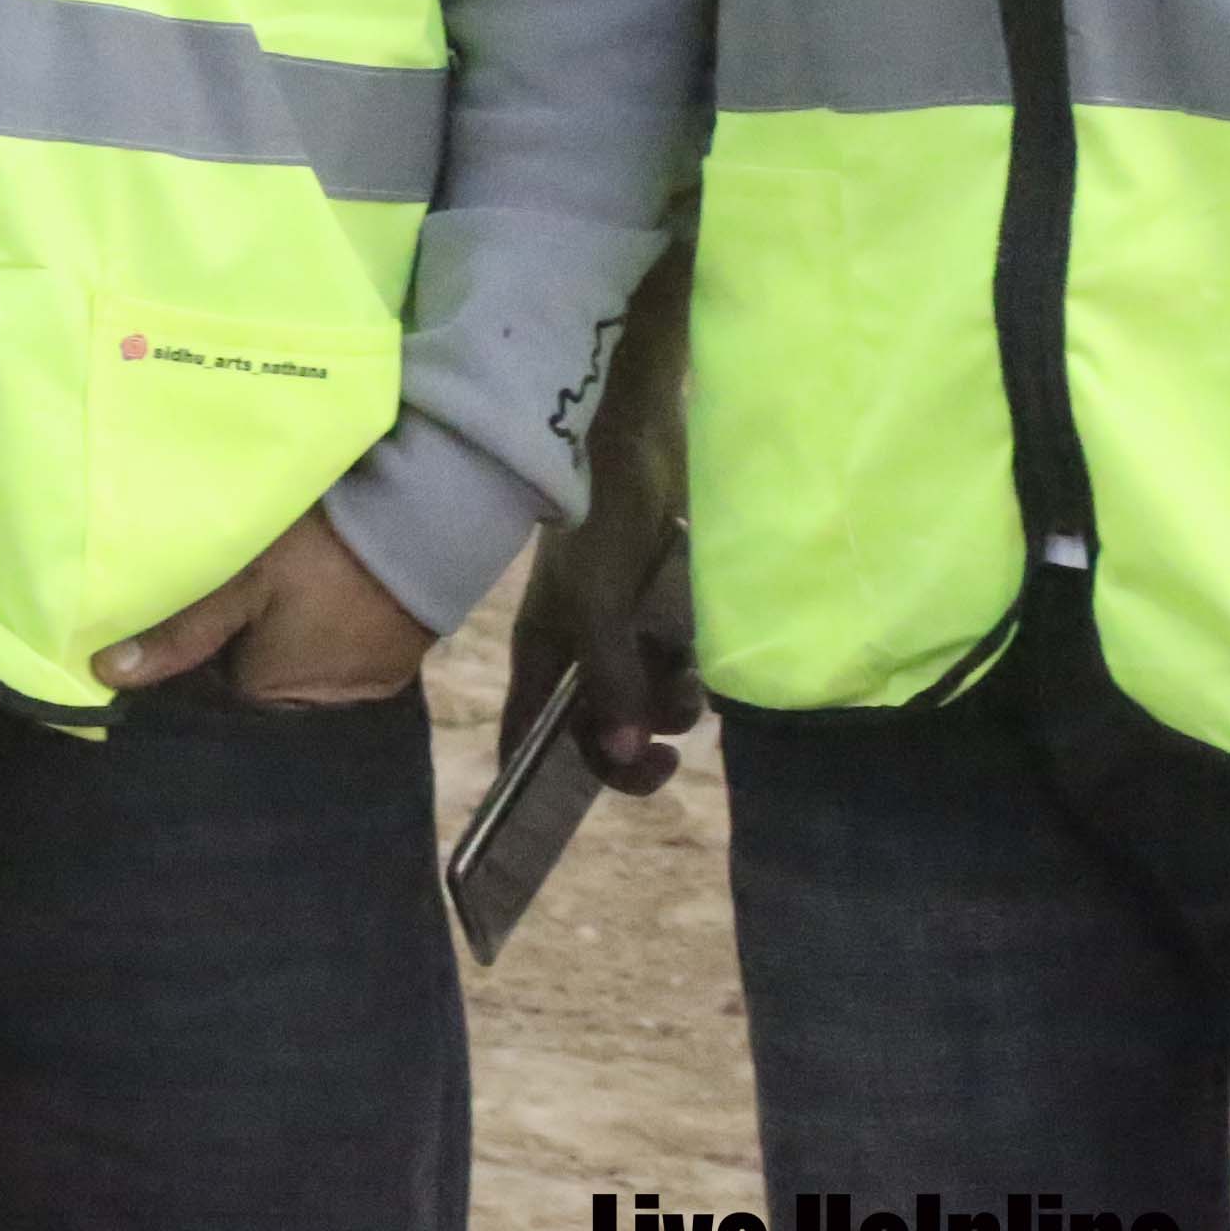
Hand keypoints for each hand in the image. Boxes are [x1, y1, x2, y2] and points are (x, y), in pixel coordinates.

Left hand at [95, 506, 437, 707]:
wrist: (429, 513)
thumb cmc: (323, 550)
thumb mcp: (241, 578)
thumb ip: (180, 630)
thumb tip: (104, 675)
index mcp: (274, 697)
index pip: (214, 684)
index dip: (199, 643)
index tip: (188, 602)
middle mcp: (322, 707)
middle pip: (259, 678)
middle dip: (244, 640)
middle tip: (234, 584)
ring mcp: (367, 685)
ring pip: (302, 663)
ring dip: (289, 631)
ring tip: (280, 582)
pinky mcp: (398, 659)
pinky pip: (344, 651)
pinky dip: (330, 625)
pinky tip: (322, 588)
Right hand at [508, 242, 702, 792]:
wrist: (639, 432)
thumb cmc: (599, 515)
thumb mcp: (595, 604)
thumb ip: (609, 679)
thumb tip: (627, 756)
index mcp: (543, 653)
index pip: (527, 739)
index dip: (545, 781)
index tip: (593, 798)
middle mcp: (579, 650)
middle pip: (602, 731)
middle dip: (637, 744)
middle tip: (673, 754)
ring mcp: (623, 629)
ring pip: (651, 698)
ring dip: (676, 702)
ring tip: (692, 673)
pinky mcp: (665, 606)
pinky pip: (682, 662)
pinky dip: (695, 666)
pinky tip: (702, 644)